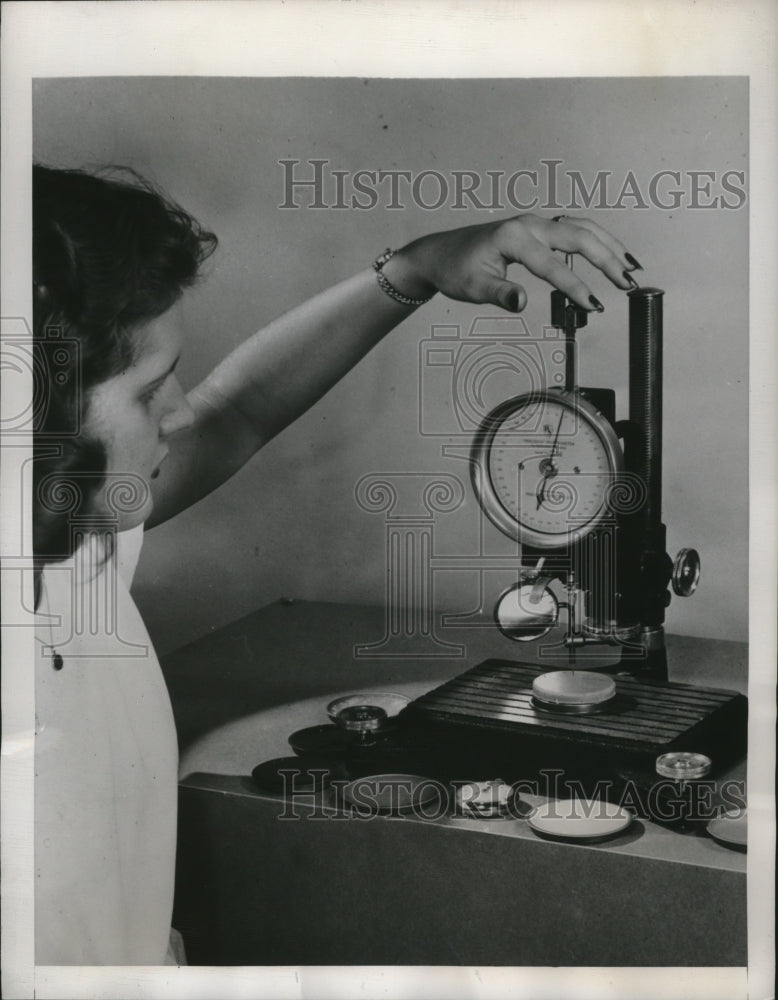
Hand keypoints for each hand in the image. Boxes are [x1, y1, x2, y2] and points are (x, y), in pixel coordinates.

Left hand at [384, 214, 639, 312]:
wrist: (440, 254)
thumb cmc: (455, 270)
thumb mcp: (473, 287)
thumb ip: (500, 294)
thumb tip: (523, 302)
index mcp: (513, 237)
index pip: (552, 265)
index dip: (576, 287)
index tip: (593, 306)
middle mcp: (528, 224)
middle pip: (579, 236)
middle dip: (607, 260)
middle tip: (628, 284)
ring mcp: (535, 222)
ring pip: (582, 227)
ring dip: (609, 246)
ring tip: (631, 269)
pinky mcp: (537, 227)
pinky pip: (575, 228)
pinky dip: (597, 239)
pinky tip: (612, 253)